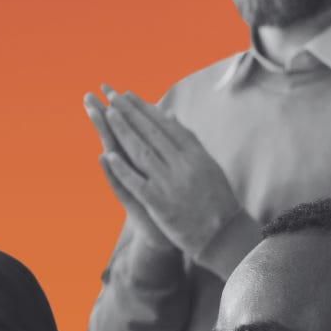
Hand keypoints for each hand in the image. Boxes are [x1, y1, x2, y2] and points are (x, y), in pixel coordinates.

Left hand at [85, 88, 244, 256]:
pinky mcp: (160, 203)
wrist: (224, 235)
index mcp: (194, 154)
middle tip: (111, 95)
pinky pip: (137, 183)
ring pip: (142, 152)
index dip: (144, 109)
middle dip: (129, 113)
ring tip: (107, 114)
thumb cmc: (217, 200)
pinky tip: (106, 155)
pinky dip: (122, 168)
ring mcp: (171, 184)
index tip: (128, 95)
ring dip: (123, 132)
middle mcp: (183, 165)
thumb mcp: (208, 165)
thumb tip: (170, 116)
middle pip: (151, 133)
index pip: (165, 125)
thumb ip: (189, 140)